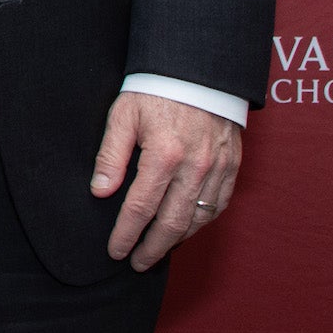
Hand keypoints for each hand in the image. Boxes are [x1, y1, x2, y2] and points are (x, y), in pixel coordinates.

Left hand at [91, 92, 241, 270]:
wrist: (199, 69)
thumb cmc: (155, 91)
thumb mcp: (123, 115)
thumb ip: (110, 155)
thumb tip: (100, 191)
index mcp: (164, 155)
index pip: (141, 208)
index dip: (126, 234)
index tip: (115, 251)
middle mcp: (194, 166)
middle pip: (172, 223)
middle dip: (153, 248)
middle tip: (137, 263)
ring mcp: (217, 167)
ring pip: (199, 218)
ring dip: (177, 239)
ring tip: (159, 250)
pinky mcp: (232, 165)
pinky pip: (219, 204)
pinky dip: (202, 222)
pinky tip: (187, 227)